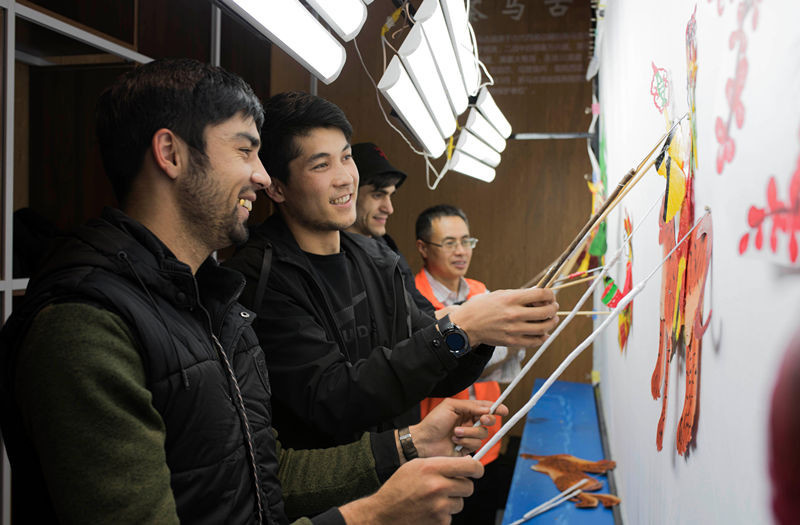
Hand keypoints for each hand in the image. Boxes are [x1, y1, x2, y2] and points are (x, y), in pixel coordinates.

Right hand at [338, 456, 482, 524]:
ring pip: (460, 502)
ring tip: (432, 499)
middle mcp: (438, 486)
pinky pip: (450, 516)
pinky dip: (443, 514)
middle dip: (461, 486)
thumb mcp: (416, 466)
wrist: (384, 513)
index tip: (477, 470)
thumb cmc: (399, 487)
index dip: (477, 468)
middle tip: (448, 486)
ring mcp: (440, 506)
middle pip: (468, 487)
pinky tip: (428, 510)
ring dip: (451, 501)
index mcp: (432, 468)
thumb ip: (440, 463)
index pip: (470, 467)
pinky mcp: (440, 522)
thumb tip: (466, 463)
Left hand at [409, 398, 508, 457]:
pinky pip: (476, 445)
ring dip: (469, 432)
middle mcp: (469, 423)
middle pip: (488, 421)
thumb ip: (470, 406)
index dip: (496, 408)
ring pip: (483, 434)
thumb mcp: (451, 406)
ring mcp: (469, 436)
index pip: (485, 408)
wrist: (423, 441)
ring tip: (455, 432)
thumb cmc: (433, 422)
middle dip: (487, 420)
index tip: (503, 410)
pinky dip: (466, 442)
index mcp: (466, 411)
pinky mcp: (467, 449)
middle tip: (481, 419)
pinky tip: (455, 441)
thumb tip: (488, 408)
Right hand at [449, 287, 558, 347]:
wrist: (466, 325)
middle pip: (546, 311)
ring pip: (544, 327)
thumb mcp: (499, 294)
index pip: (541, 295)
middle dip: (554, 308)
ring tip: (551, 319)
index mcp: (511, 299)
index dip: (550, 295)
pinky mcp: (512, 341)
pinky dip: (543, 337)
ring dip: (552, 322)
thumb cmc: (482, 307)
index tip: (550, 296)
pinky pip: (535, 341)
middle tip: (553, 307)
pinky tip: (543, 333)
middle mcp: (514, 314)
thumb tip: (539, 295)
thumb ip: (519, 295)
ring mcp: (513, 329)